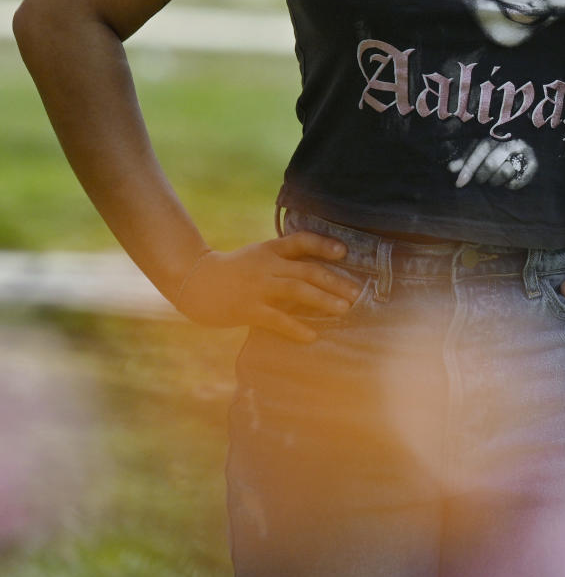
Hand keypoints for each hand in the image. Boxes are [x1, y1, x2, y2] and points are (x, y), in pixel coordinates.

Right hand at [174, 231, 362, 342]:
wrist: (195, 281)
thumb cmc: (231, 271)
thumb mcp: (257, 257)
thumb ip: (281, 260)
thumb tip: (314, 273)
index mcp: (270, 250)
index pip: (301, 240)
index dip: (323, 245)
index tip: (344, 251)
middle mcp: (267, 265)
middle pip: (307, 270)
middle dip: (335, 281)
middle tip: (356, 292)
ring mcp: (258, 287)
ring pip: (297, 291)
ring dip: (323, 300)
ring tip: (344, 309)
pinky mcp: (248, 309)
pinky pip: (277, 319)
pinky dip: (296, 328)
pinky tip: (312, 336)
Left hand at [448, 139, 538, 189]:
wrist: (526, 141)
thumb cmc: (496, 149)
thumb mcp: (479, 149)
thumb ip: (466, 159)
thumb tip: (451, 169)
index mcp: (494, 134)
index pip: (479, 151)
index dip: (469, 168)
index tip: (459, 183)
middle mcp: (509, 140)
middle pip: (491, 163)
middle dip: (482, 176)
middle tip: (481, 180)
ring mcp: (523, 150)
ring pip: (506, 170)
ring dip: (497, 180)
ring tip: (496, 179)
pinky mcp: (534, 162)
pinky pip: (520, 179)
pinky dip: (513, 184)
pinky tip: (509, 183)